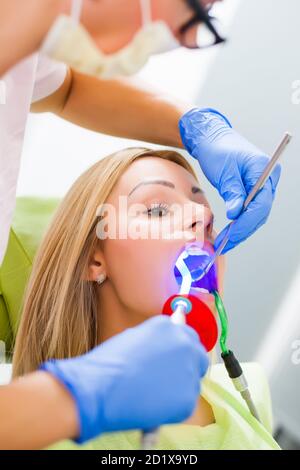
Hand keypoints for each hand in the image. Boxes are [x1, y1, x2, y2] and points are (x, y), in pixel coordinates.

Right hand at [41, 315, 207, 442]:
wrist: (99, 388)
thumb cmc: (107, 365)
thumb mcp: (133, 340)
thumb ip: (155, 343)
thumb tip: (164, 353)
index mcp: (167, 326)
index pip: (186, 334)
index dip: (180, 348)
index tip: (175, 358)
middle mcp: (183, 343)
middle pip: (198, 354)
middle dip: (189, 364)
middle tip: (172, 379)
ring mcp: (188, 369)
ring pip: (192, 380)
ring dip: (179, 386)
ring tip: (153, 394)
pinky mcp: (188, 397)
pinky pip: (186, 401)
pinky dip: (173, 406)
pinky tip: (153, 406)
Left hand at [179, 108, 280, 253]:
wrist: (212, 140)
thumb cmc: (217, 150)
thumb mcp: (223, 172)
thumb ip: (232, 193)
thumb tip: (236, 215)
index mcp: (264, 169)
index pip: (261, 203)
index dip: (246, 222)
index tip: (231, 235)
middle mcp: (268, 179)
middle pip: (260, 212)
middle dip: (243, 230)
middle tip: (225, 243)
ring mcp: (262, 186)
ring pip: (256, 215)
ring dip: (242, 230)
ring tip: (225, 242)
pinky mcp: (253, 191)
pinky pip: (250, 211)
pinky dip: (240, 223)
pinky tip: (229, 233)